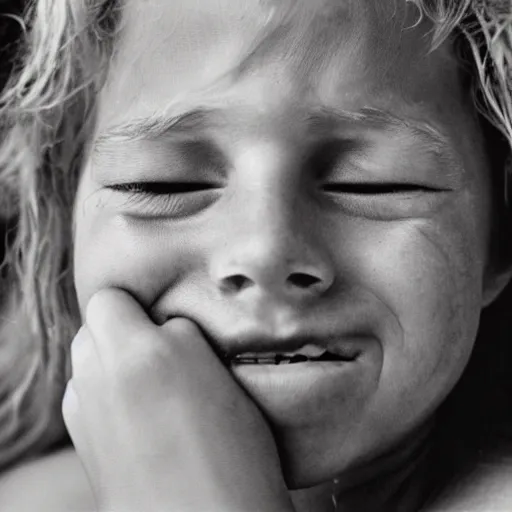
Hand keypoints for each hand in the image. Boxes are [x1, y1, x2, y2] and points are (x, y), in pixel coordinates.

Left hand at [62, 288, 294, 511]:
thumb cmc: (232, 449)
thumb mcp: (221, 372)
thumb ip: (181, 337)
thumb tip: (163, 329)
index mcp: (141, 353)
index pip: (114, 298)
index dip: (137, 306)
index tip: (161, 323)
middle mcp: (102, 374)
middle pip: (94, 324)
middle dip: (122, 328)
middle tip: (158, 349)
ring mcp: (84, 406)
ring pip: (87, 356)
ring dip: (110, 357)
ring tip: (147, 382)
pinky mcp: (80, 434)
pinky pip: (83, 389)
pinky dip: (101, 388)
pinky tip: (132, 410)